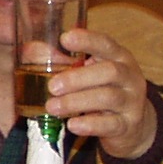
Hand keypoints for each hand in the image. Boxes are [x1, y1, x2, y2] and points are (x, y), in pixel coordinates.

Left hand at [42, 27, 156, 158]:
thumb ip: (65, 62)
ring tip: (52, 107)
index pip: (106, 44)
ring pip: (108, 98)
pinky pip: (111, 124)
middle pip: (109, 72)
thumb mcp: (89, 73)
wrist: (133, 125)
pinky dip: (89, 124)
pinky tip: (72, 124)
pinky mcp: (129, 125)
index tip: (64, 38)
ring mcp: (132, 102)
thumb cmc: (103, 91)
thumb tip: (29, 51)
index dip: (87, 40)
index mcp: (120, 57)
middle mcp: (130, 77)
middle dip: (77, 78)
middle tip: (52, 86)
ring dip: (77, 102)